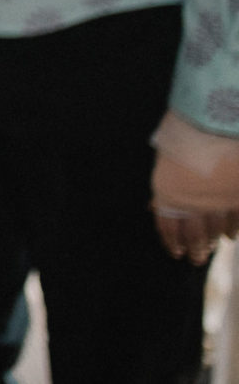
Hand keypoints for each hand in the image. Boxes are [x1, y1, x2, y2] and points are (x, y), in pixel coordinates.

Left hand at [151, 111, 238, 264]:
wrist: (213, 124)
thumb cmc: (182, 134)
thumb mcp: (165, 156)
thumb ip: (164, 182)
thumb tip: (155, 205)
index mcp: (169, 192)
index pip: (168, 225)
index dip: (171, 240)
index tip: (174, 252)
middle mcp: (193, 202)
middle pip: (193, 233)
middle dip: (193, 248)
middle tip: (193, 259)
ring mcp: (219, 201)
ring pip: (214, 229)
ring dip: (210, 243)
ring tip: (208, 251)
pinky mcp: (238, 197)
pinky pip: (235, 219)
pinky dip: (232, 230)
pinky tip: (229, 237)